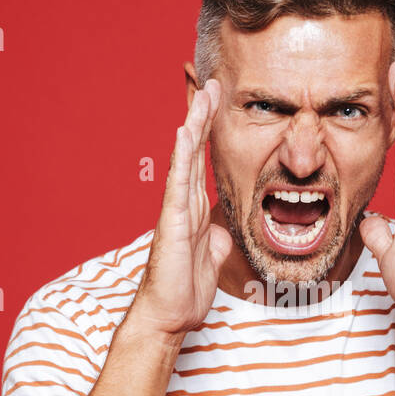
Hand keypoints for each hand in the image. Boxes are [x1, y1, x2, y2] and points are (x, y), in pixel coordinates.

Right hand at [129, 80, 233, 337]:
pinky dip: (182, 156)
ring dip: (195, 124)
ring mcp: (176, 208)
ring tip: (204, 93)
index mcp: (195, 206)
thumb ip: (218, 234)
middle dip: (203, 115)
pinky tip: (185, 132)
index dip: (210, 130)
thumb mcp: (215, 254)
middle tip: (213, 82)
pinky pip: (178, 182)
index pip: (203, 158)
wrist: (170, 313)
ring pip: (186, 157)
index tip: (218, 100)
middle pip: (194, 148)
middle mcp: (184, 201)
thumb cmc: (187, 287)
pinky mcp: (173, 221)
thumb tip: (223, 227)